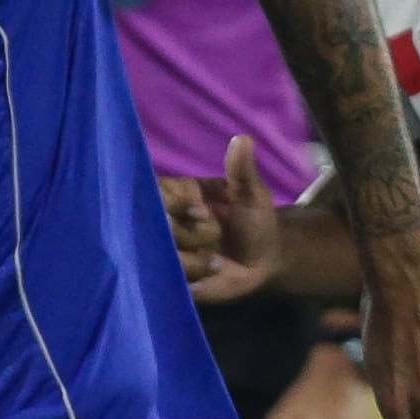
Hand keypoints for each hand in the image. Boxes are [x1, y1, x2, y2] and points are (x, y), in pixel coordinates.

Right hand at [168, 135, 284, 300]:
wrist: (265, 261)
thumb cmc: (256, 221)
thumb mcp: (253, 194)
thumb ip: (242, 170)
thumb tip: (243, 139)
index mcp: (179, 195)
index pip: (154, 192)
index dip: (174, 204)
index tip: (202, 210)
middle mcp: (165, 221)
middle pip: (154, 225)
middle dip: (188, 234)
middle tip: (215, 236)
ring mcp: (166, 250)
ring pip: (161, 254)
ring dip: (195, 260)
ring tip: (218, 261)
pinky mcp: (171, 276)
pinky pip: (168, 278)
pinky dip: (194, 279)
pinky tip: (212, 275)